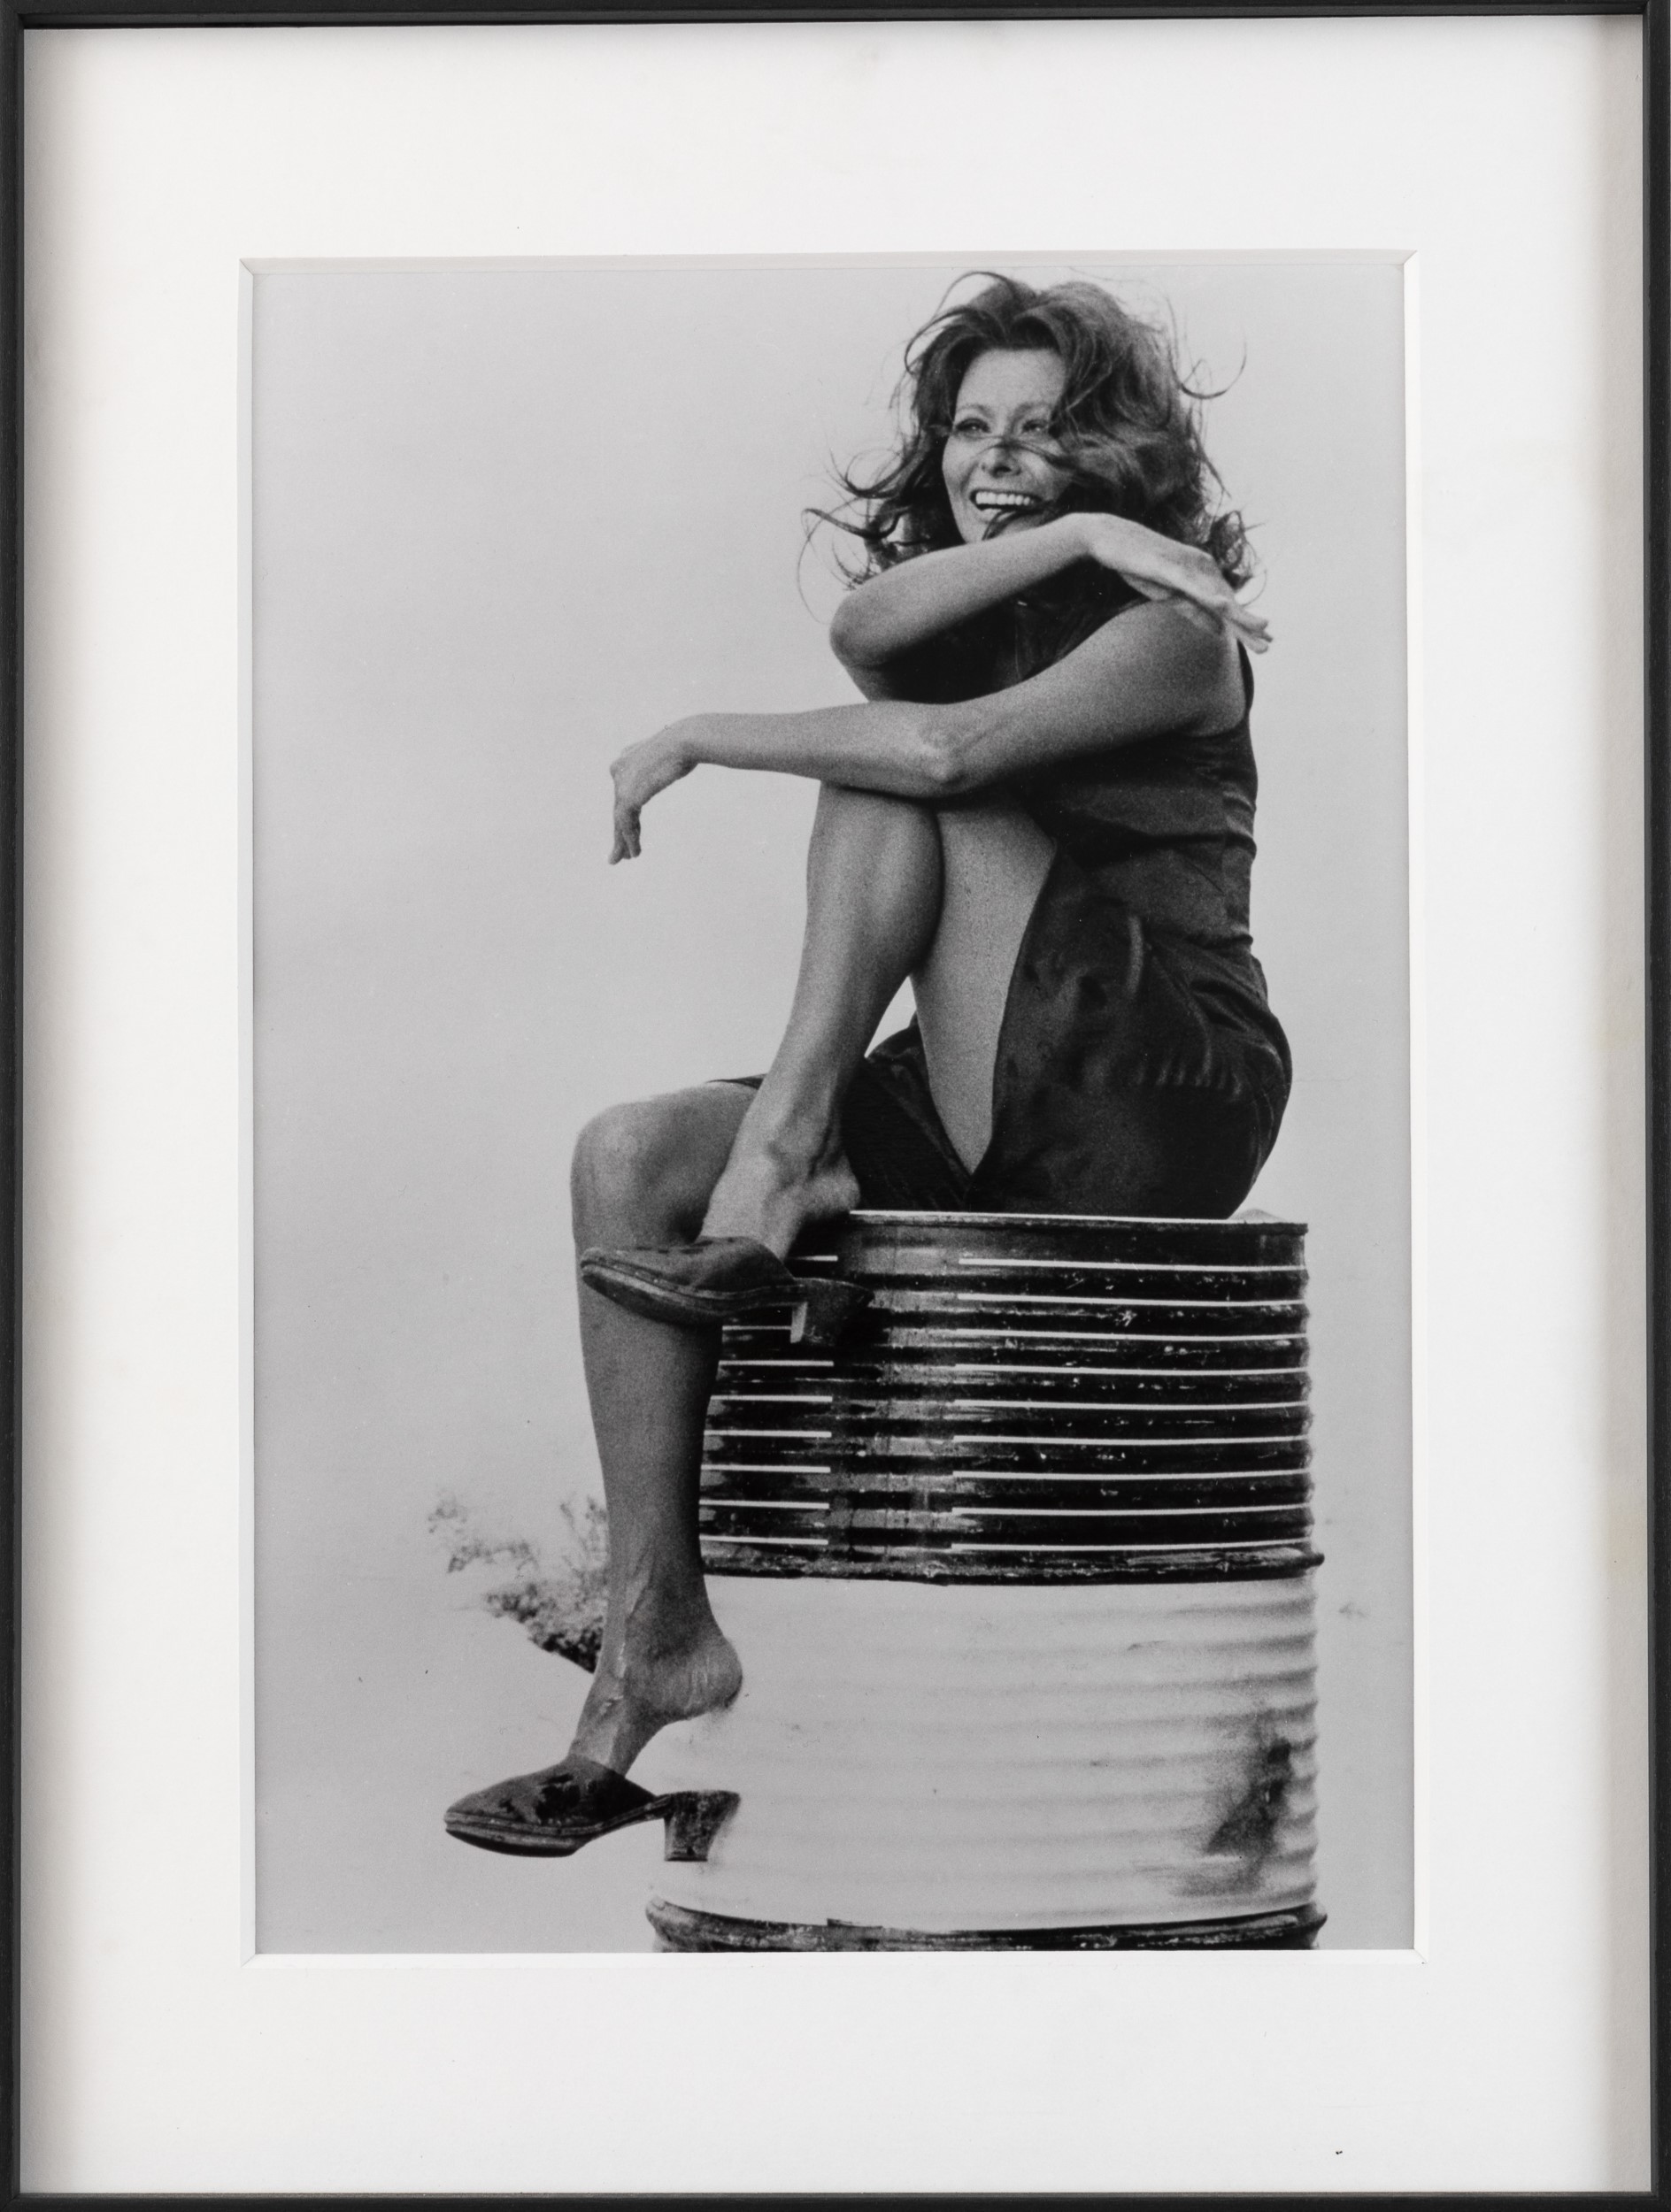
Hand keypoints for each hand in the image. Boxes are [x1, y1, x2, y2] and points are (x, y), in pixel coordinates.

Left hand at [609, 725, 696, 860]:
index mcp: (626, 759)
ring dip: (623, 841)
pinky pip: (625, 824)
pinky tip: (635, 853)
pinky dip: (629, 840)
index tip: (634, 831)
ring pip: (619, 819)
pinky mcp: (626, 796)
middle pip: (619, 807)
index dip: (628, 814)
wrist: (684, 741)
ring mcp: (620, 783)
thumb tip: (676, 761)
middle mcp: (618, 770)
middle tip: (621, 853)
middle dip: (620, 831)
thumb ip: (664, 763)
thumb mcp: (671, 756)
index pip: (625, 793)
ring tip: (626, 858)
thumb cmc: (687, 744)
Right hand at [1075, 514, 1271, 653]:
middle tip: (1268, 646)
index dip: (1245, 626)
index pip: (1227, 605)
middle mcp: (1201, 568)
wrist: (1109, 536)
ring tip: (1258, 628)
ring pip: (1215, 595)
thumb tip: (1220, 631)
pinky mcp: (1168, 566)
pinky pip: (1190, 584)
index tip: (1264, 645)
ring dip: (1237, 613)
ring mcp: (1186, 566)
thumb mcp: (1168, 595)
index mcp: (1202, 575)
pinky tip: (1222, 606)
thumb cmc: (1139, 565)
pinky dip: (1207, 595)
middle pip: (1227, 602)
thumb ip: (1195, 612)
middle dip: (1247, 625)